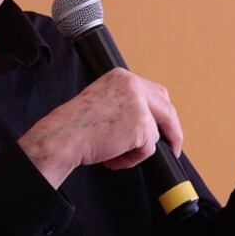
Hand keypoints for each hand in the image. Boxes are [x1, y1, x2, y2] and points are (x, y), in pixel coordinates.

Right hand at [18, 68, 182, 187]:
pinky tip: (112, 157)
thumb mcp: (103, 103)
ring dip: (138, 149)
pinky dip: (132, 159)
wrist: (62, 137)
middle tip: (172, 148)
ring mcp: (138, 103)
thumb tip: (148, 122)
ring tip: (114, 153)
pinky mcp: (142, 124)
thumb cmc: (75, 127)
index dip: (162, 114)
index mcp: (121, 77)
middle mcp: (132, 84)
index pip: (155, 93)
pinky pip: (148, 149)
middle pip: (167, 108)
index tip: (165, 129)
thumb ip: (125, 105)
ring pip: (156, 133)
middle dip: (172, 131)